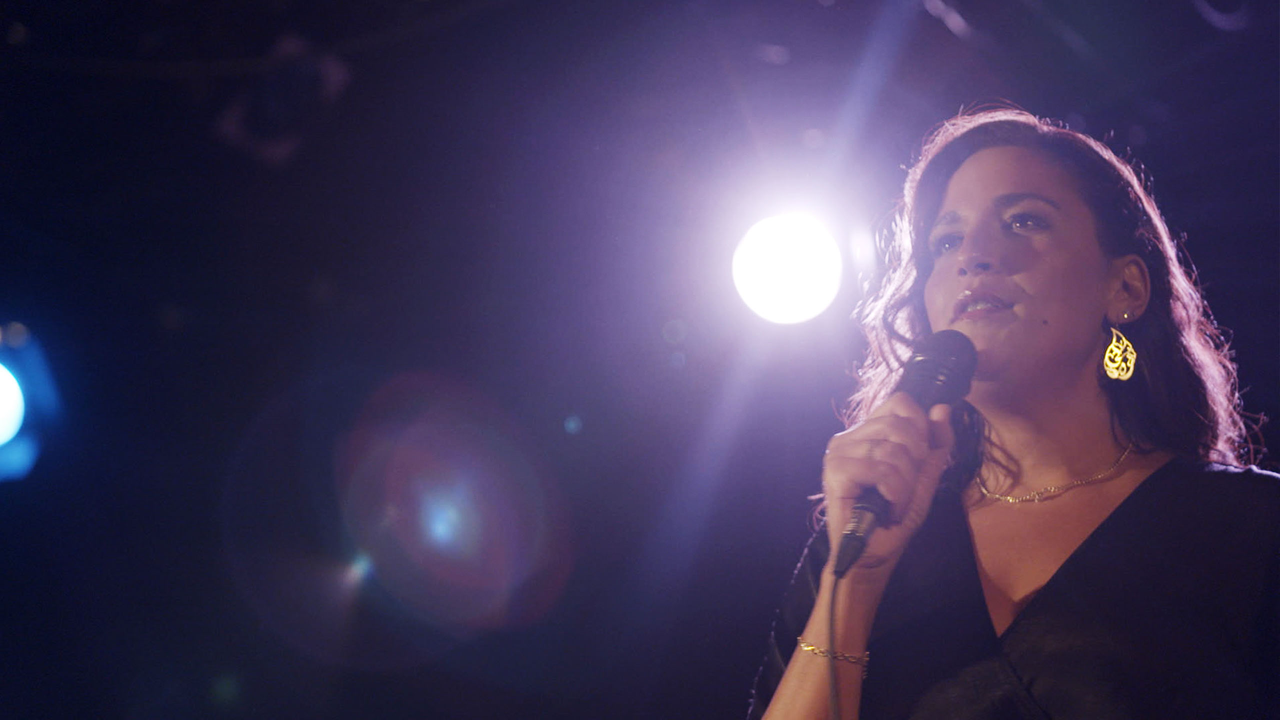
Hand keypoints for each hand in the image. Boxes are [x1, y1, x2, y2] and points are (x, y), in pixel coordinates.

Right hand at [822, 393, 954, 581]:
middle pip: (899, 425)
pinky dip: (895, 493)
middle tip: (905, 488)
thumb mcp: (925, 476)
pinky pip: (881, 470)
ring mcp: (839, 453)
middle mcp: (849, 436)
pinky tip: (888, 509)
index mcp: (868, 432)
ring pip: (893, 450)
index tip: (919, 459)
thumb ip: (936, 444)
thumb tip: (943, 408)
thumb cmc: (893, 518)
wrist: (873, 555)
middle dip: (915, 462)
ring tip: (896, 504)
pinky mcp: (836, 472)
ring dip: (906, 485)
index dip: (920, 427)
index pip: (900, 402)